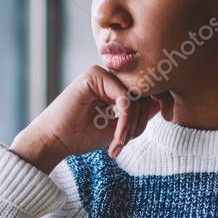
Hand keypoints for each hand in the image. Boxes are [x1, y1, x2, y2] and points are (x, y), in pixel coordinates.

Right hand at [10, 65, 168, 172]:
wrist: (54, 141)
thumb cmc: (82, 135)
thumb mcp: (119, 127)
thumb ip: (138, 115)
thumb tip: (162, 103)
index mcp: (114, 86)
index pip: (143, 95)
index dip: (145, 118)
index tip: (130, 139)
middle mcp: (109, 77)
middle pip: (142, 95)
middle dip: (138, 124)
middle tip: (122, 144)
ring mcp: (102, 73)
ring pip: (135, 97)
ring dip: (131, 126)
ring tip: (118, 144)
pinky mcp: (94, 75)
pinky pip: (124, 98)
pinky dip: (125, 121)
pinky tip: (116, 138)